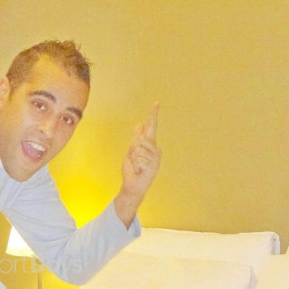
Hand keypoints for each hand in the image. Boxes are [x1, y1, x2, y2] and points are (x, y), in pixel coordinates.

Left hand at [114, 103, 161, 226]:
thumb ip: (136, 138)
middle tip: (135, 161)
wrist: (133, 185)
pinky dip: (136, 165)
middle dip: (133, 150)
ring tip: (137, 166)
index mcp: (150, 145)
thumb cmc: (133, 169)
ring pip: (139, 149)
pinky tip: (139, 171)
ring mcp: (156, 158)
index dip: (153, 115)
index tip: (156, 103)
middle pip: (141, 139)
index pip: (152, 127)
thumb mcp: (131, 151)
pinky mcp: (154, 166)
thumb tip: (139, 124)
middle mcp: (155, 150)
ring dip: (134, 159)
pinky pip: (139, 159)